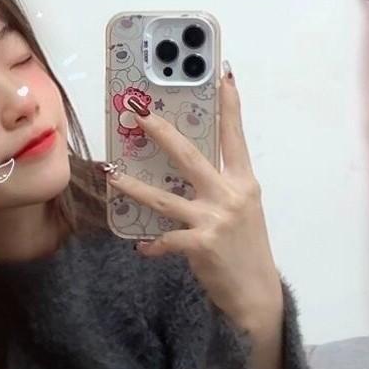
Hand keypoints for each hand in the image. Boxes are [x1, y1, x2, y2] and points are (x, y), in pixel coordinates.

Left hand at [103, 63, 281, 332]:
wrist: (257, 295)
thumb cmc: (246, 250)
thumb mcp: (244, 211)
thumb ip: (222, 188)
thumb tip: (188, 168)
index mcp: (244, 183)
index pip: (235, 137)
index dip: (230, 105)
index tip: (222, 74)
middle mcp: (231, 196)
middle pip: (190, 156)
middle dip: (162, 132)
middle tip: (139, 113)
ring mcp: (215, 220)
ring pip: (164, 198)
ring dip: (133, 186)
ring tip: (111, 173)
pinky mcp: (201, 245)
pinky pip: (166, 239)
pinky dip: (152, 244)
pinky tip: (142, 247)